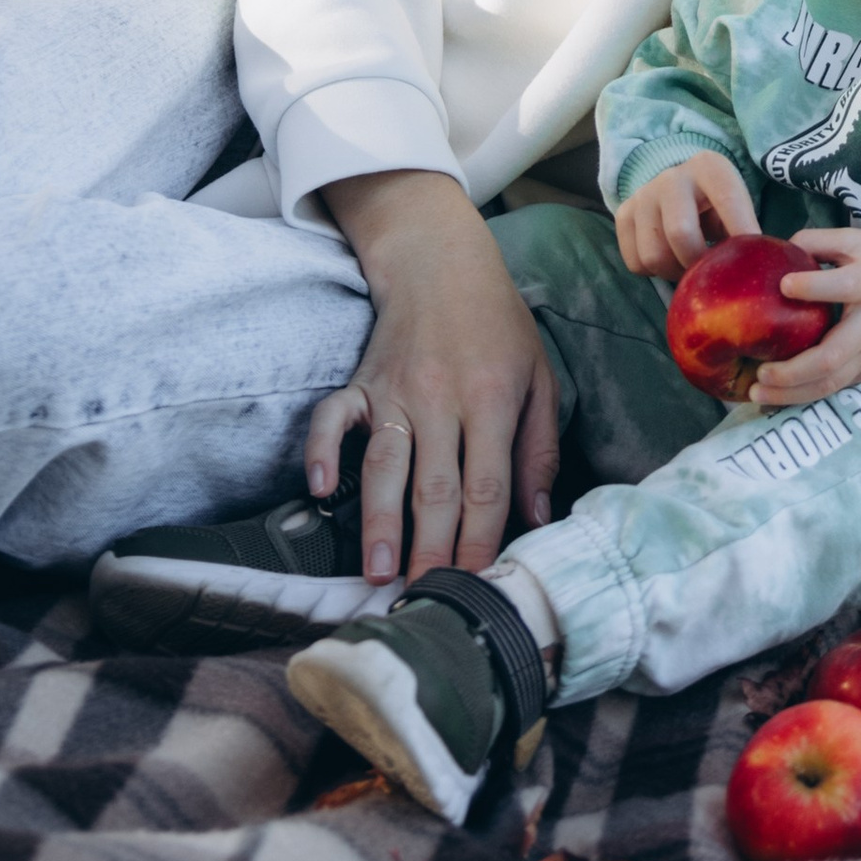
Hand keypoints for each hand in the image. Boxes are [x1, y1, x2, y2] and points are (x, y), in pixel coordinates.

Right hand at [311, 171, 560, 586]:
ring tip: (375, 569)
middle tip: (423, 598)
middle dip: (430, 546)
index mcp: (493, 399)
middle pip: (435, 484)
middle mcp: (442, 399)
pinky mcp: (359, 382)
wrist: (442, 263)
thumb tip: (537, 516)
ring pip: (385, 463)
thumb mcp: (539, 377)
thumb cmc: (498, 326)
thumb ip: (540, 449)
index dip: (481, 538)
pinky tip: (320, 490)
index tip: (477, 583)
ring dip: (379, 518)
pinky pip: (332, 419)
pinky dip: (322, 451)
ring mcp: (395, 390)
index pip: (488, 483)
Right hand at [615, 149, 760, 280]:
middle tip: (708, 270)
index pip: (728, 200)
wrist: (680, 186)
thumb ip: (747, 231)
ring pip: (653, 255)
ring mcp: (643, 194)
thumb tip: (757, 266)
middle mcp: (672, 177)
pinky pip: (635, 263)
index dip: (741, 233)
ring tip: (688, 266)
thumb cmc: (716, 203)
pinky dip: (653, 273)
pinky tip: (669, 259)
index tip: (749, 261)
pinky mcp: (624, 214)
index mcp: (709, 167)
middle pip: (679, 233)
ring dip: (674, 272)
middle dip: (697, 262)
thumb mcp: (737, 205)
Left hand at [743, 225, 860, 408]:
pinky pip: (835, 388)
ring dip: (792, 393)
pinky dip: (804, 395)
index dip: (813, 287)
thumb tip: (776, 250)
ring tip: (756, 394)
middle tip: (759, 372)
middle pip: (832, 356)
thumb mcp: (856, 240)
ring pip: (831, 383)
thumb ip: (816, 242)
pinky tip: (777, 396)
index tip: (783, 286)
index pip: (842, 287)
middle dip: (792, 370)